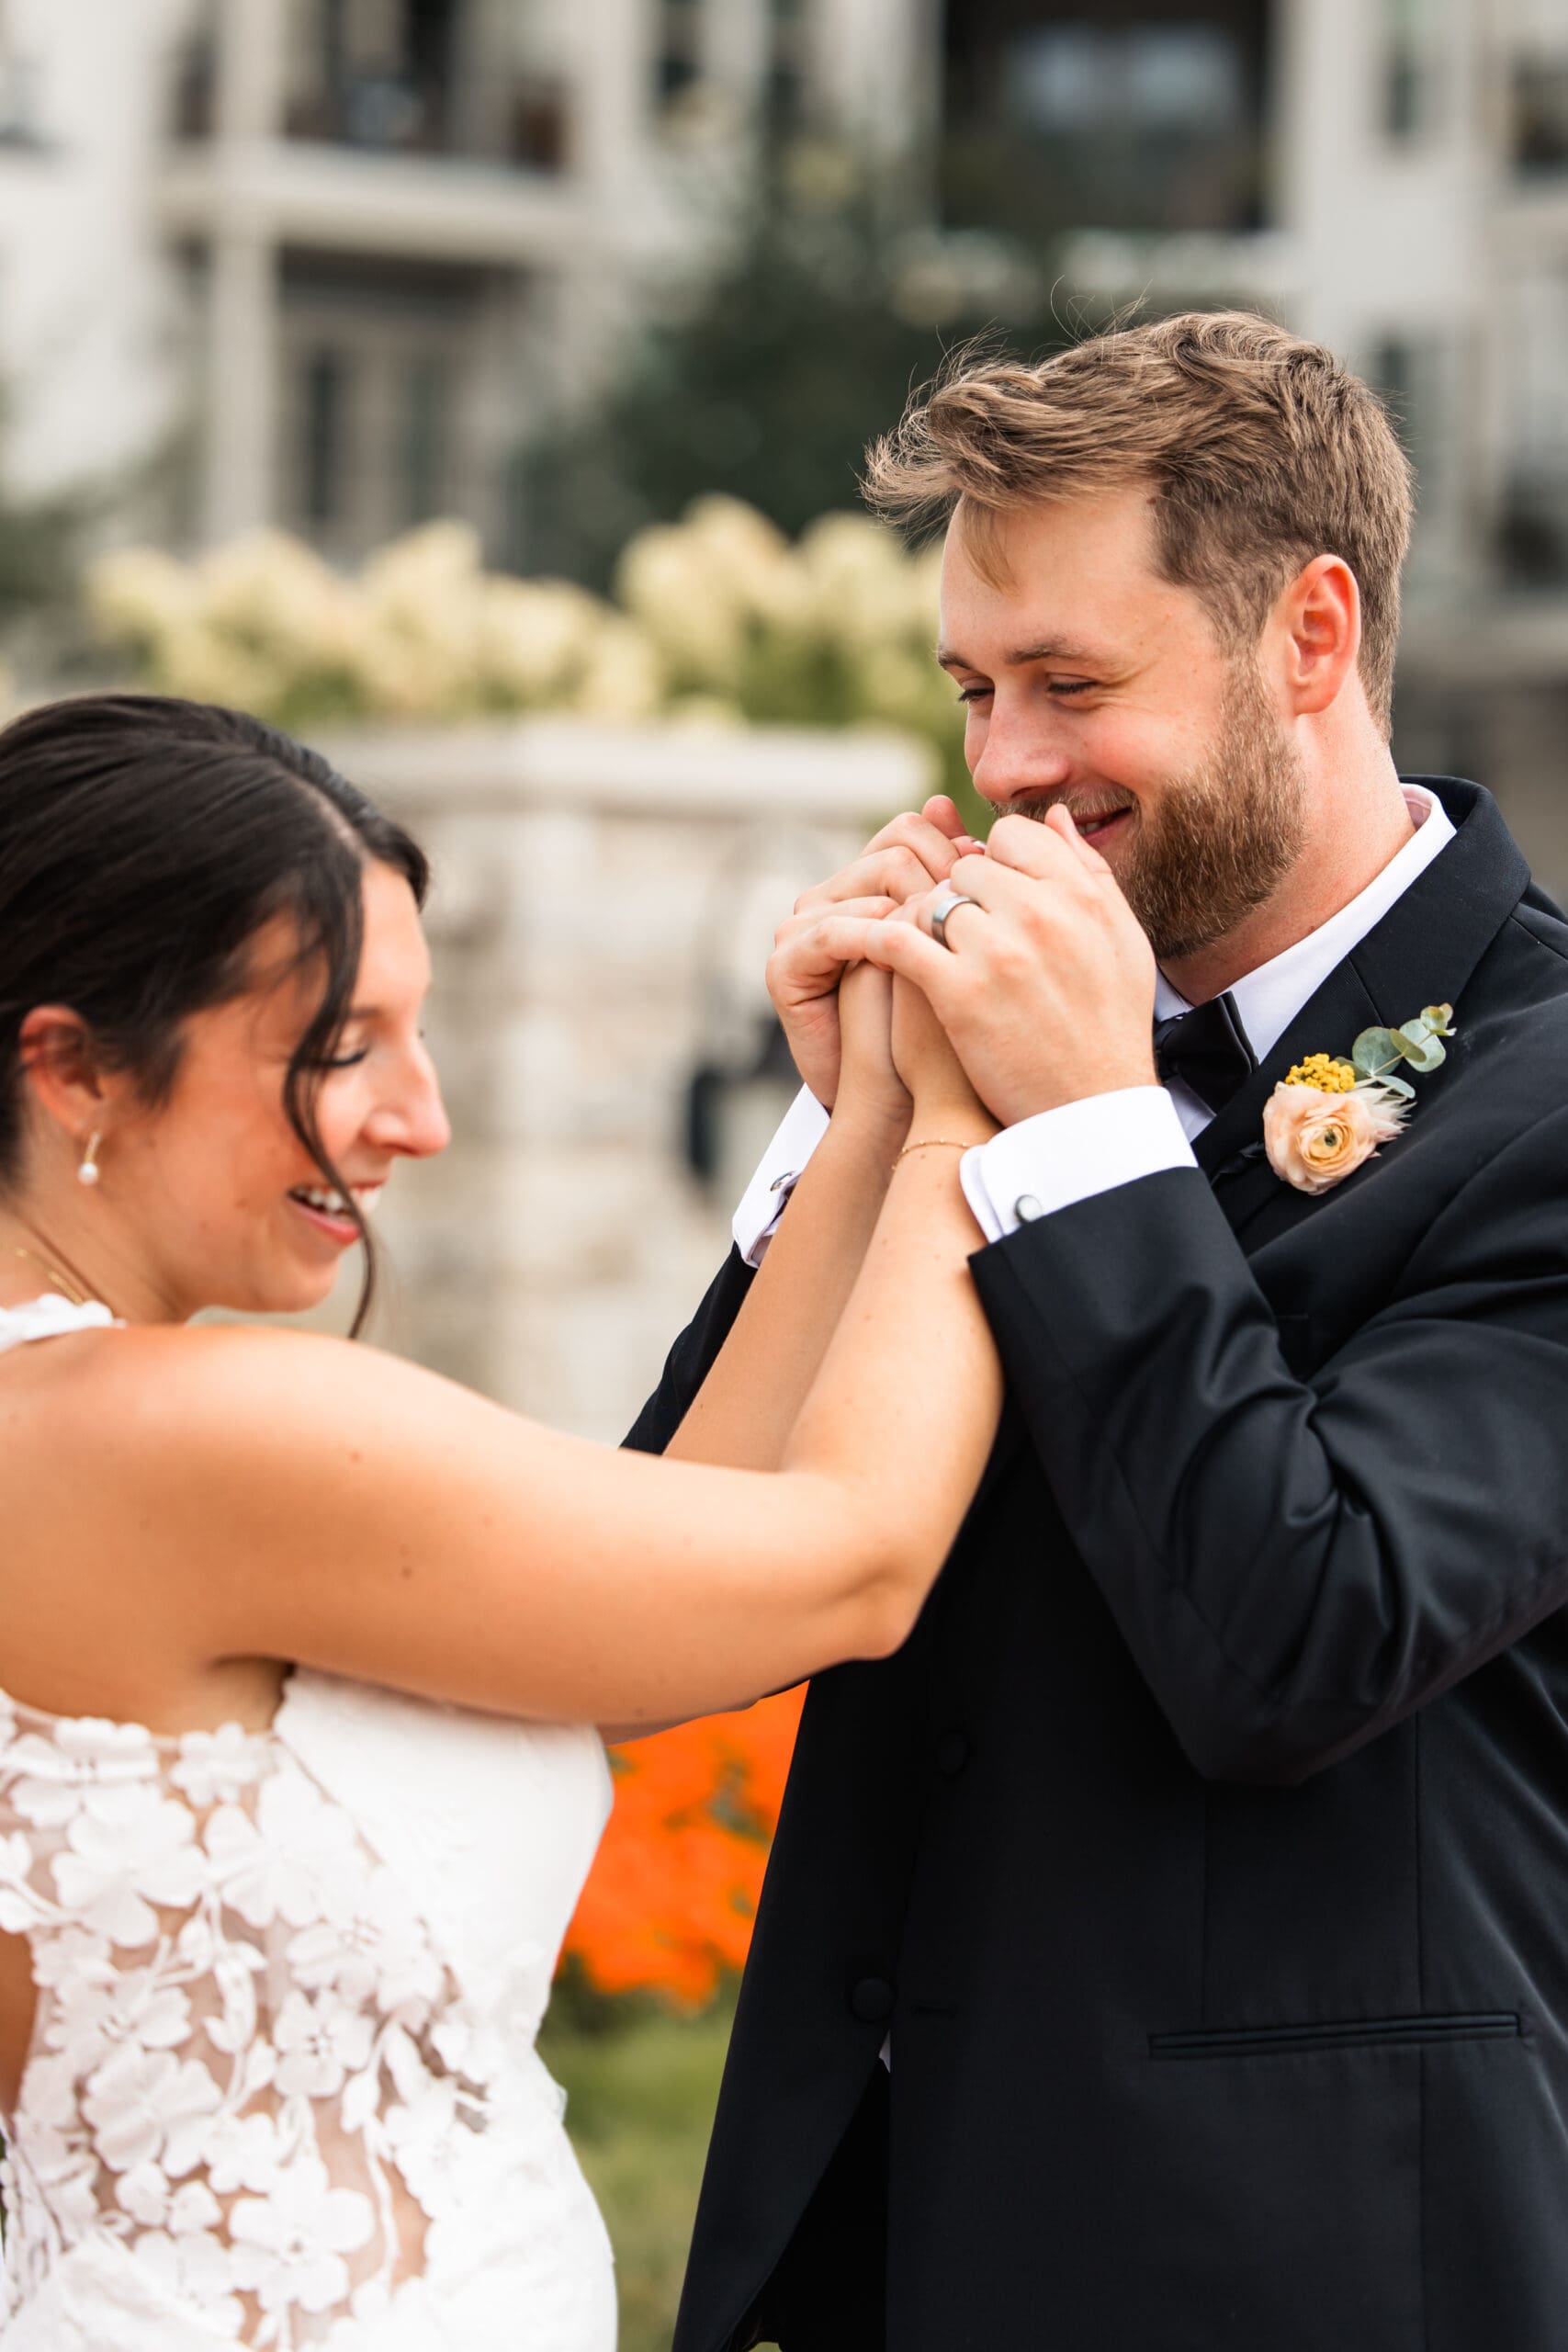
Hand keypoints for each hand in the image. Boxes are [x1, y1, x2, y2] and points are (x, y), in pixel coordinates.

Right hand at [766, 797, 981, 1106]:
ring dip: (919, 914)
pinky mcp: (785, 967)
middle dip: (942, 881)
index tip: (992, 891)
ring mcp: (800, 930)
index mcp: (868, 884)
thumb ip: (955, 873)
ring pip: (872, 884)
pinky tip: (909, 963)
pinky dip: (876, 941)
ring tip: (947, 948)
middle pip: (893, 849)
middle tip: (972, 922)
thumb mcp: (959, 936)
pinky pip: (835, 932)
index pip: (910, 830)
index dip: (956, 854)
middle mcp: (829, 899)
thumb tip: (947, 800)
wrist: (919, 1094)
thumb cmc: (953, 1019)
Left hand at [849, 808, 1158, 1126]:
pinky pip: (899, 940)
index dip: (995, 863)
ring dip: (924, 922)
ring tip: (930, 953)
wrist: (1088, 1112)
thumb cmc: (1108, 1029)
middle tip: (958, 932)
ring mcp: (997, 952)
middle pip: (967, 867)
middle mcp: (1041, 913)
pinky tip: (875, 954)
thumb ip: (1089, 872)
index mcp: (1081, 896)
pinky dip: (880, 941)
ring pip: (932, 901)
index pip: (1014, 837)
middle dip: (959, 893)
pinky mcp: (958, 992)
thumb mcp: (1123, 941)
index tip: (991, 895)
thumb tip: (1056, 815)